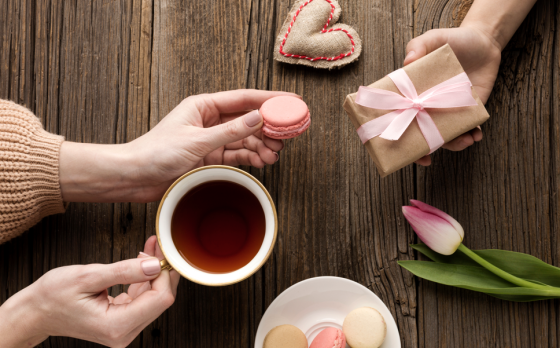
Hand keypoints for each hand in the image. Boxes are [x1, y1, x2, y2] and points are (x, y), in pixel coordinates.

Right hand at [0, 236, 178, 346]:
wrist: (36, 312)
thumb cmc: (53, 296)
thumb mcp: (88, 276)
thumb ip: (124, 271)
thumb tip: (155, 265)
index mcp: (116, 325)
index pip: (159, 299)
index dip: (164, 274)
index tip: (159, 253)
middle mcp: (123, 333)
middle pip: (161, 300)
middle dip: (162, 270)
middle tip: (157, 246)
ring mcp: (124, 329)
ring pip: (154, 298)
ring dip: (155, 272)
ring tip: (150, 248)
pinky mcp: (122, 321)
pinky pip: (143, 298)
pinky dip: (145, 278)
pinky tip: (142, 260)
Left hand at [59, 89, 298, 202]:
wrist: (135, 177)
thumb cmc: (156, 153)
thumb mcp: (197, 141)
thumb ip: (230, 131)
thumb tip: (258, 118)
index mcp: (203, 106)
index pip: (243, 99)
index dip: (269, 100)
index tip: (291, 101)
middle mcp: (209, 120)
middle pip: (248, 119)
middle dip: (269, 127)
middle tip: (287, 135)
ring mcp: (211, 140)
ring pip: (245, 139)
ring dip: (261, 145)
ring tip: (275, 153)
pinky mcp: (210, 157)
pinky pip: (237, 154)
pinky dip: (251, 157)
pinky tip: (263, 160)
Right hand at [404, 26, 500, 165]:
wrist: (484, 43)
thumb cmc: (453, 41)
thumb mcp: (433, 39)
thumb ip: (418, 46)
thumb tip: (407, 62)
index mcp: (412, 93)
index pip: (398, 116)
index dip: (394, 133)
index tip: (395, 145)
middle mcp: (427, 107)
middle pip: (419, 134)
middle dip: (421, 151)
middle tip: (426, 159)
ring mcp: (447, 112)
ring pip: (444, 137)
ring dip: (452, 145)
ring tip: (463, 141)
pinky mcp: (468, 113)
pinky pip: (467, 130)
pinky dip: (471, 136)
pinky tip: (476, 135)